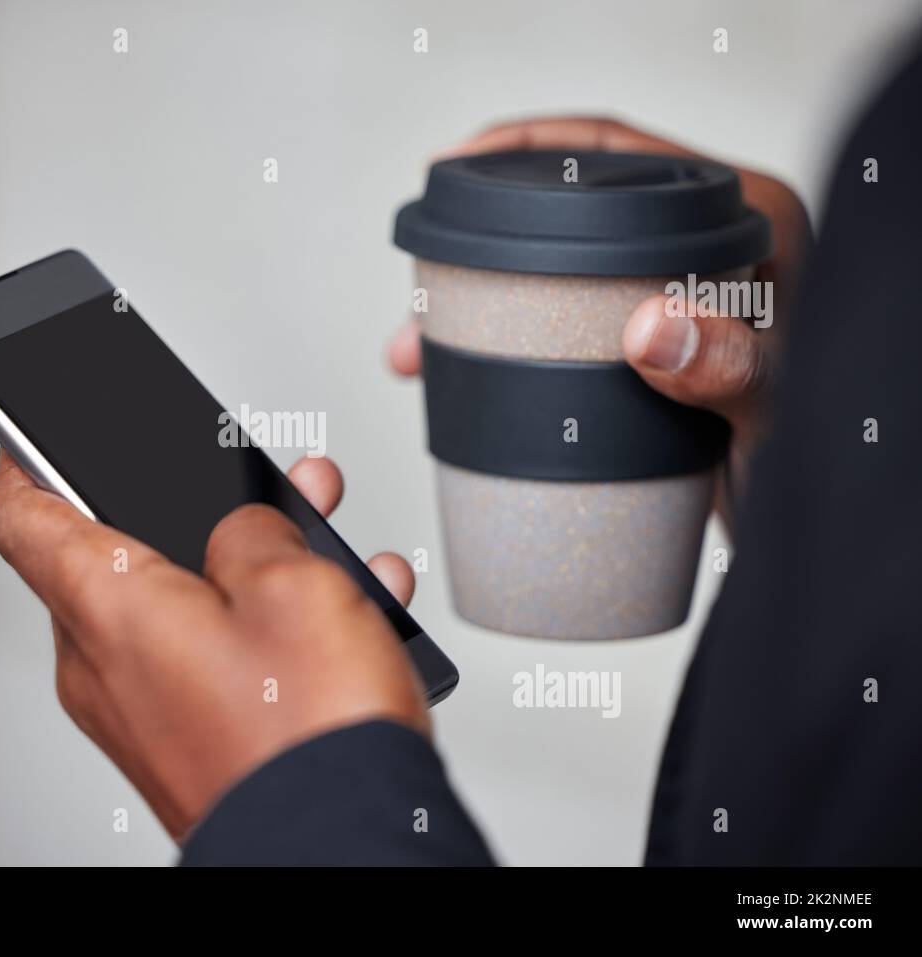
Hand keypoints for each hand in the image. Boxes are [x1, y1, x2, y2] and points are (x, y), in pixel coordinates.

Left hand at [0, 449, 427, 840]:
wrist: (342, 855)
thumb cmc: (306, 739)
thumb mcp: (292, 584)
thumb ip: (253, 530)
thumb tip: (244, 530)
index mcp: (107, 609)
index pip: (23, 516)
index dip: (22, 457)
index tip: (31, 428)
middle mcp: (105, 669)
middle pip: (120, 555)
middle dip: (191, 507)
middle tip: (249, 485)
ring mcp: (145, 716)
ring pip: (181, 607)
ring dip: (245, 566)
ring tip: (320, 547)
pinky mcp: (187, 748)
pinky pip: (212, 663)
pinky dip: (263, 629)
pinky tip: (337, 620)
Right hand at [390, 116, 812, 523]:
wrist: (820, 535)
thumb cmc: (821, 453)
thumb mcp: (776, 405)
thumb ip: (727, 363)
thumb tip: (651, 329)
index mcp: (749, 222)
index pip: (622, 157)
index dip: (530, 146)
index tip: (456, 166)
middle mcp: (707, 255)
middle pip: (573, 221)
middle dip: (482, 247)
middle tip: (422, 284)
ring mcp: (675, 308)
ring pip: (556, 283)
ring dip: (479, 312)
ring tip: (416, 351)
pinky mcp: (649, 361)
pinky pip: (562, 338)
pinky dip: (506, 358)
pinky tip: (459, 383)